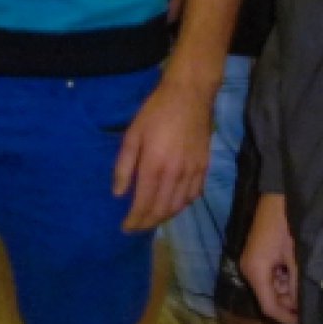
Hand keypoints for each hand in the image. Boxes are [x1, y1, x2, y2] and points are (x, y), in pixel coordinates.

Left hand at [113, 68, 214, 231]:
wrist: (190, 95)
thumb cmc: (155, 111)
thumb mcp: (132, 134)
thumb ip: (124, 166)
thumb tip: (118, 194)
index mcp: (154, 165)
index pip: (143, 204)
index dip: (134, 220)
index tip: (125, 228)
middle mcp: (175, 173)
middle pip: (161, 210)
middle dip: (147, 223)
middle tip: (136, 227)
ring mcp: (193, 171)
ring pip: (179, 206)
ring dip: (164, 217)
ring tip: (152, 219)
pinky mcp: (204, 166)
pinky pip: (194, 195)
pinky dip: (182, 205)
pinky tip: (173, 205)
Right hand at [241, 192, 300, 323]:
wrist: (278, 195)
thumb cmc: (286, 223)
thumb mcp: (295, 255)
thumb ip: (297, 283)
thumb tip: (302, 306)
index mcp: (255, 271)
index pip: (269, 306)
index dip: (287, 317)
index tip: (305, 323)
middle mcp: (249, 270)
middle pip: (270, 298)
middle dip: (290, 302)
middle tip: (311, 299)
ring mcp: (252, 263)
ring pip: (272, 287)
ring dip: (289, 289)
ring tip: (306, 281)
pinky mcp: (258, 256)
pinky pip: (272, 276)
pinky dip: (285, 278)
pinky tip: (298, 270)